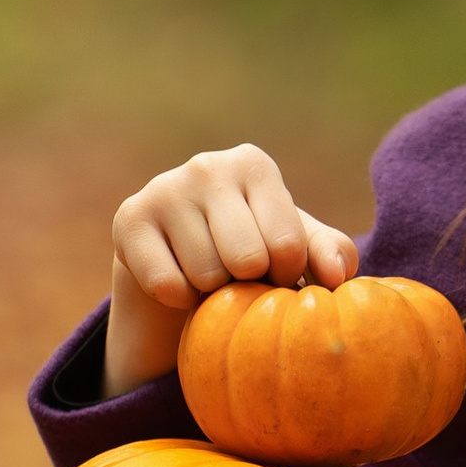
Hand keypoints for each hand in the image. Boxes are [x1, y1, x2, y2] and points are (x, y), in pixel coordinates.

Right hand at [105, 144, 358, 393]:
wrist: (183, 271)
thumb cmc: (253, 255)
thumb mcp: (298, 252)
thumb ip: (331, 255)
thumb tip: (337, 276)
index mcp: (254, 165)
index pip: (286, 245)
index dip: (285, 275)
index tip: (274, 271)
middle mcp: (207, 166)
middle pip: (246, 260)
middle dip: (248, 284)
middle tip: (238, 276)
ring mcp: (163, 188)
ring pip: (206, 276)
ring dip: (212, 294)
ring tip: (209, 275)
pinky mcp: (128, 220)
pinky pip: (168, 285)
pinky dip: (179, 301)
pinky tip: (179, 282)